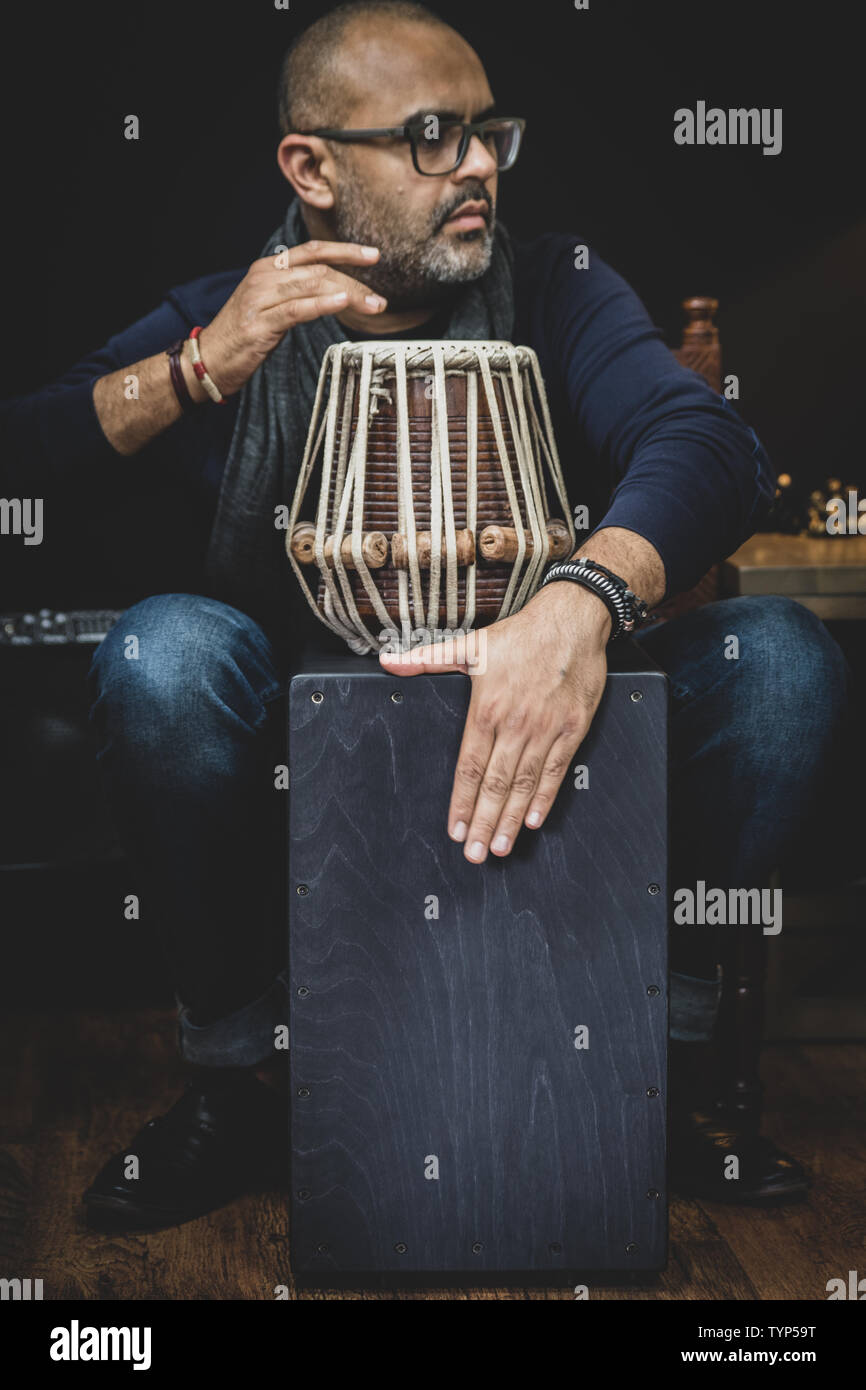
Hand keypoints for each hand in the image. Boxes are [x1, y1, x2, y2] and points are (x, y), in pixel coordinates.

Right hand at [196, 241, 386, 395]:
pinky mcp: (261, 323)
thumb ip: (296, 293)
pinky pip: (298, 309)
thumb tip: (333, 291)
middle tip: (379, 297)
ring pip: (313, 285)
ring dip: (349, 294)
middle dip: (355, 281)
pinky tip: (342, 303)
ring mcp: (261, 298)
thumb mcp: (271, 306)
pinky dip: (323, 304)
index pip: (313, 250)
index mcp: (268, 268)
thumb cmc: (242, 336)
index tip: (373, 255)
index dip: (345, 250)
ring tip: (373, 305)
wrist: (208, 360)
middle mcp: (264, 277)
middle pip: (319, 269)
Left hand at [378, 583, 610, 861]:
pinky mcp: (572, 729)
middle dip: (484, 823)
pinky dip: (546, 797)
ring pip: (525, 783)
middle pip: (495, 784)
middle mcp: (515, 724)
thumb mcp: (470, 645)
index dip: (462, 802)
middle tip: (476, 854)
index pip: (469, 767)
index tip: (456, 830)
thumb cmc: (521, 634)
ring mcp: (545, 729)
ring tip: (502, 846)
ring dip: (513, 819)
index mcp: (486, 709)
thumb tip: (388, 662)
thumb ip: (426, 658)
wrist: (572, 621)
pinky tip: (535, 819)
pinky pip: (557, 770)